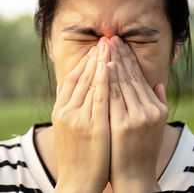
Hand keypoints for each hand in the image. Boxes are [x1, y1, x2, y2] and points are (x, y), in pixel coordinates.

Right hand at [52, 39, 110, 192]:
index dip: (85, 61)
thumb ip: (72, 108)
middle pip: (82, 76)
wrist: (78, 183)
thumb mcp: (71, 129)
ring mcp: (79, 119)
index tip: (96, 47)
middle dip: (95, 56)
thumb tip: (73, 89)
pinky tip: (109, 66)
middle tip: (106, 38)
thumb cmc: (79, 156)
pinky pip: (99, 98)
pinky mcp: (92, 127)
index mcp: (62, 111)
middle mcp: (68, 111)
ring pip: (90, 83)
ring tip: (110, 44)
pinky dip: (103, 80)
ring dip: (101, 61)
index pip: (73, 78)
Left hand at [108, 36, 168, 192]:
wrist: (135, 177)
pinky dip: (107, 80)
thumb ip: (160, 102)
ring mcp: (137, 117)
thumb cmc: (142, 151)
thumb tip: (159, 84)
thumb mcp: (157, 126)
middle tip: (111, 37)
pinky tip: (102, 66)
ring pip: (122, 83)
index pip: (140, 78)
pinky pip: (113, 97)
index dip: (129, 60)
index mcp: (157, 108)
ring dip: (112, 62)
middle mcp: (150, 110)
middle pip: (131, 77)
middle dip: (119, 55)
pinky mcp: (124, 125)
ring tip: (105, 46)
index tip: (121, 45)